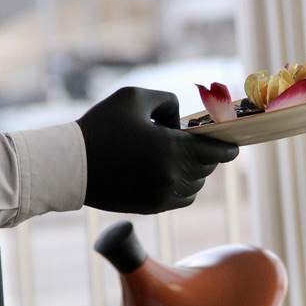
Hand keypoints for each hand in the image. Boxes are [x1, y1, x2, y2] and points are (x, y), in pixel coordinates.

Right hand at [77, 87, 238, 213]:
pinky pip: (182, 199)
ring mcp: (162, 196)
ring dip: (195, 171)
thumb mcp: (134, 97)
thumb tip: (181, 123)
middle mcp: (172, 176)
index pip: (216, 151)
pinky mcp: (151, 207)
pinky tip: (172, 173)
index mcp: (172, 149)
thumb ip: (167, 101)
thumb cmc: (101, 127)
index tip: (235, 144)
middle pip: (207, 168)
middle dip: (207, 154)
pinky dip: (184, 186)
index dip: (228, 147)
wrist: (70, 166)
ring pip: (196, 186)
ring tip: (182, 157)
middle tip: (200, 143)